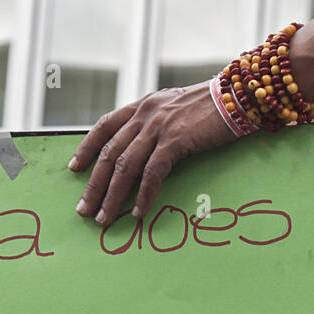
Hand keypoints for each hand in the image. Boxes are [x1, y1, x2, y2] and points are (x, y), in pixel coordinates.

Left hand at [70, 81, 236, 226]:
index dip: (86, 147)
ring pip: (124, 166)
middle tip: (84, 209)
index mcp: (143, 106)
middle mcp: (145, 115)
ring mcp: (159, 127)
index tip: (74, 168)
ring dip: (111, 196)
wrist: (239, 95)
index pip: (105, 126)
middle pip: (109, 153)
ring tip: (103, 217)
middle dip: (94, 184)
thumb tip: (147, 147)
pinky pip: (152, 173)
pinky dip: (143, 195)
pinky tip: (137, 212)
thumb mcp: (177, 108)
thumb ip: (158, 123)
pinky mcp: (176, 140)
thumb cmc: (213, 106)